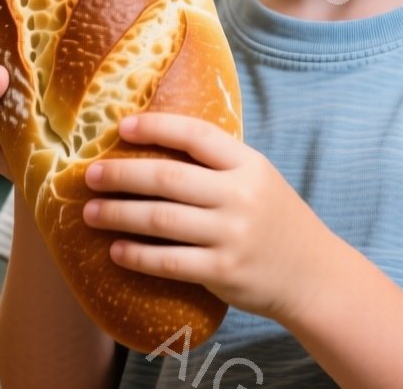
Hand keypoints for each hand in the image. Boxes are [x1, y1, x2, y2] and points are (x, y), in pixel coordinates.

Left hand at [81, 113, 343, 323]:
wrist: (313, 274)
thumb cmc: (275, 220)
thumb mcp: (259, 179)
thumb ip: (218, 164)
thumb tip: (155, 145)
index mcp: (248, 164)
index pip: (196, 134)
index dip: (155, 127)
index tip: (120, 127)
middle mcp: (240, 195)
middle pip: (167, 177)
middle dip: (121, 174)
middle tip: (89, 175)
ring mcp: (232, 234)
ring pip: (161, 219)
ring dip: (118, 214)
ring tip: (90, 212)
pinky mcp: (223, 271)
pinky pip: (169, 261)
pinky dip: (137, 255)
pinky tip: (116, 251)